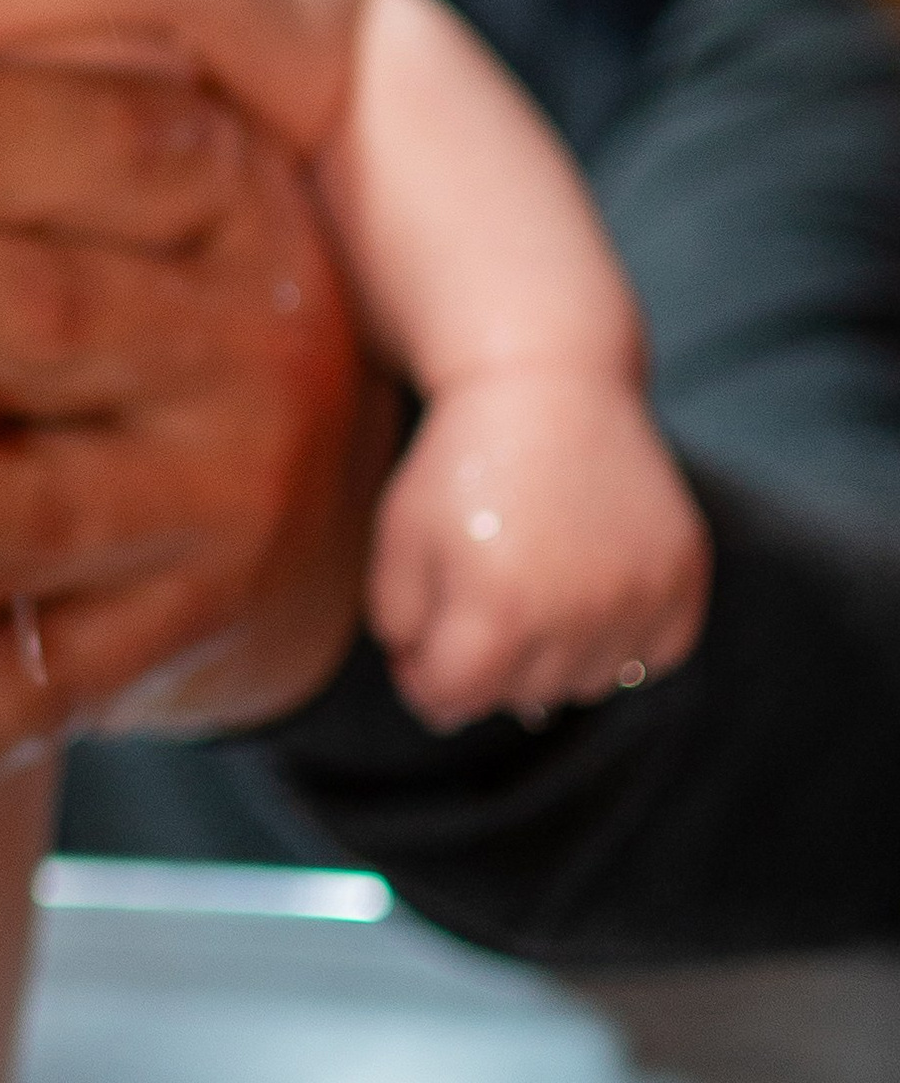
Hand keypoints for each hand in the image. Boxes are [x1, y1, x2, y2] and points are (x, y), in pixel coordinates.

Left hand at [0, 61, 386, 829]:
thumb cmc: (115, 282)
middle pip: (36, 315)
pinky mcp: (191, 628)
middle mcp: (248, 335)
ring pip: (29, 504)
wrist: (283, 476)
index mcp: (220, 185)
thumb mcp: (98, 177)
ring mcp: (229, 494)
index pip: (72, 140)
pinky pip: (58, 687)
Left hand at [370, 370, 706, 731]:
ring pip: (586, 684)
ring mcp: (640, 597)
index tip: (415, 646)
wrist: (549, 383)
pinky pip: (649, 655)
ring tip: (528, 586)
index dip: (419, 677)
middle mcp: (578, 612)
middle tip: (472, 601)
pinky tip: (585, 588)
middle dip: (483, 665)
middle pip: (517, 695)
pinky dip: (617, 639)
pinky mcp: (683, 578)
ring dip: (551, 657)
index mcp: (496, 606)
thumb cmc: (461, 463)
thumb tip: (433, 694)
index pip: (448, 699)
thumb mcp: (398, 538)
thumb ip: (399, 627)